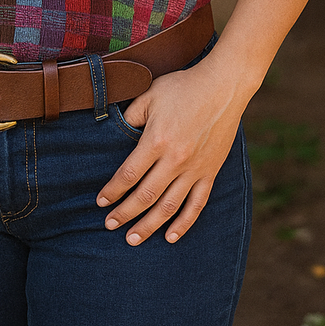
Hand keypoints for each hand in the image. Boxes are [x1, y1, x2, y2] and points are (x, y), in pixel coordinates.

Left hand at [96, 57, 245, 245]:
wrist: (223, 87)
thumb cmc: (184, 87)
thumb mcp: (151, 93)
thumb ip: (132, 114)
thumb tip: (116, 129)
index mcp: (156, 140)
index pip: (129, 174)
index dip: (113, 191)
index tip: (101, 201)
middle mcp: (175, 159)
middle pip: (145, 195)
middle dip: (125, 213)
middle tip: (109, 225)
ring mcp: (194, 169)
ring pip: (169, 206)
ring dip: (149, 225)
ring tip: (133, 239)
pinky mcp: (210, 172)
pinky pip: (197, 204)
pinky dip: (184, 223)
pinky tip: (170, 237)